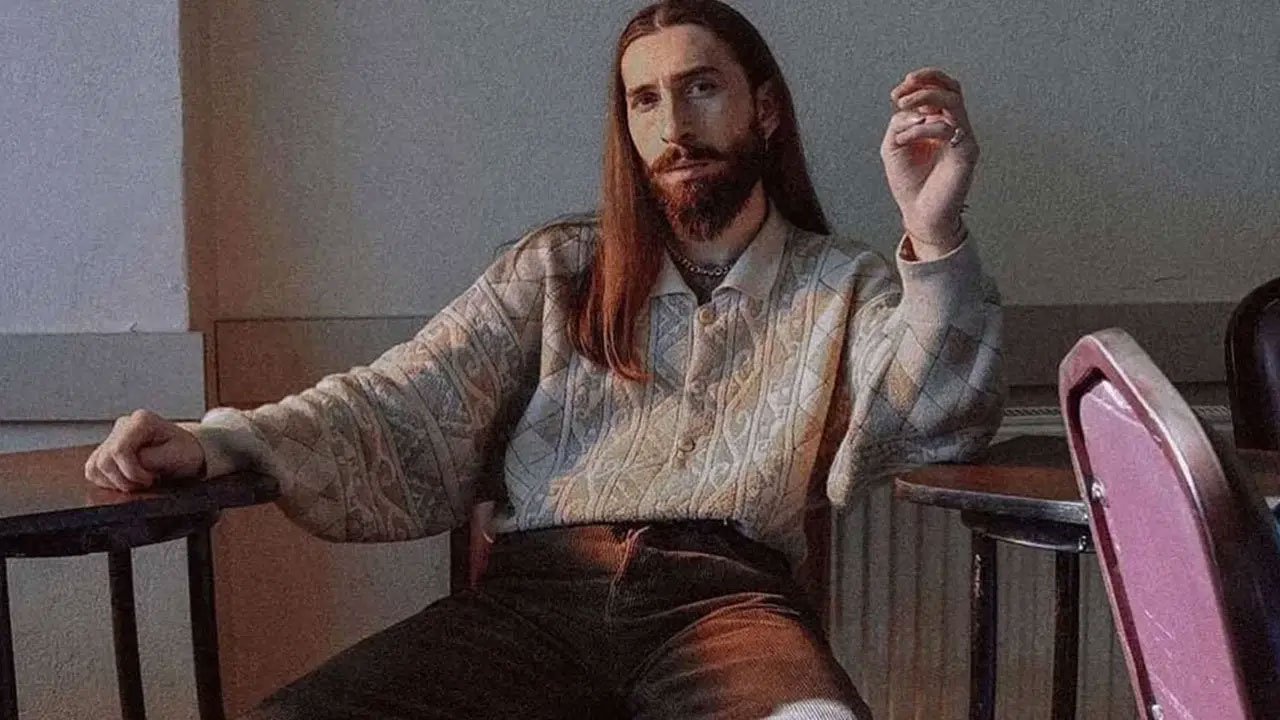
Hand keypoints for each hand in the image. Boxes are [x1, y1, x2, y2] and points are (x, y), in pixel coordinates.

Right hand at [84, 410, 205, 492]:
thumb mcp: (176, 456)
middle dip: (125, 479)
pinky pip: (93, 471)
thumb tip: (127, 466)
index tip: (150, 479)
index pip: (119, 450)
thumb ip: (150, 460)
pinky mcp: (105, 450)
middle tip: (147, 481)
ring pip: (95, 467)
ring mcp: (112, 437)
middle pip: (104, 461)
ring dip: (116, 482)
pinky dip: (108, 481)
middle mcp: (123, 425)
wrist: (186, 450)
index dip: (132, 472)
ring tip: (139, 480)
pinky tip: (128, 479)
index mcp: (141, 421)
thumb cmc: (185, 451)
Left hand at [880, 67, 979, 252]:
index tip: (897, 92)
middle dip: (926, 82)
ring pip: (953, 101)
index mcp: (937, 121)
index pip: (939, 88)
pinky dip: (923, 127)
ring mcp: (963, 137)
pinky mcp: (967, 152)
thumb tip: (914, 109)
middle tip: (901, 93)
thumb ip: (900, 122)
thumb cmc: (910, 182)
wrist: (919, 212)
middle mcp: (953, 126)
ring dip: (925, 97)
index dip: (920, 81)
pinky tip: (907, 138)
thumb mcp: (894, 145)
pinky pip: (948, 128)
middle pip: (952, 88)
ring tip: (902, 105)